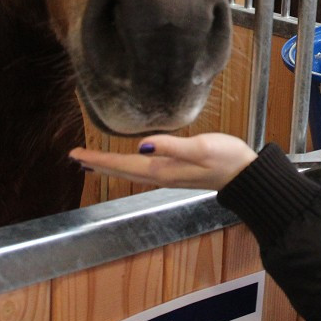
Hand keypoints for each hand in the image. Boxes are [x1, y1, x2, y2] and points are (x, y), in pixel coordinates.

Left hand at [70, 133, 257, 191]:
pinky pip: (143, 169)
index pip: (122, 164)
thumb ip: (171, 146)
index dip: (98, 159)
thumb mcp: (200, 148)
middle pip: (122, 170)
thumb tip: (141, 145)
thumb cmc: (226, 158)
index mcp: (162, 169)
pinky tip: (130, 161)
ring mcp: (169, 174)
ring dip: (111, 166)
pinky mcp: (177, 171)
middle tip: (75, 157)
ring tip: (94, 161)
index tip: (74, 154)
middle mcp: (161, 175)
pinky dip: (128, 165)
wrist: (246, 174)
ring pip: (131, 171)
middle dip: (98, 163)